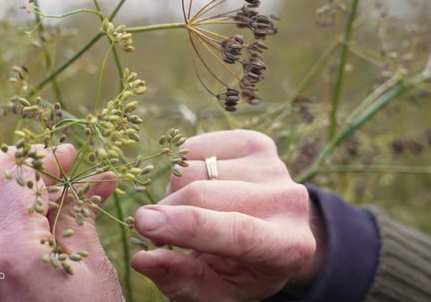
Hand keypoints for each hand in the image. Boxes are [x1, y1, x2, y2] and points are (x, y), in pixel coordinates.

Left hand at [0, 144, 121, 300]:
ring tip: (52, 188)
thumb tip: (89, 180)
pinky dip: (11, 221)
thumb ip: (78, 218)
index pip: (17, 180)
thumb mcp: (94, 271)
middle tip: (45, 159)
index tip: (71, 154)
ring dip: (10, 190)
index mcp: (13, 254)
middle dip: (11, 162)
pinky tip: (44, 218)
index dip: (46, 159)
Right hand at [131, 130, 324, 301]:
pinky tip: (201, 187)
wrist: (276, 234)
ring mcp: (274, 165)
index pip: (237, 231)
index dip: (188, 225)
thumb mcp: (216, 291)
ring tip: (191, 212)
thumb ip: (181, 280)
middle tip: (156, 231)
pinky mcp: (256, 142)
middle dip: (167, 211)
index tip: (143, 223)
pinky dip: (183, 169)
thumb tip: (142, 258)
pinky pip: (195, 148)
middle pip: (205, 194)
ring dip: (176, 193)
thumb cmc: (240, 270)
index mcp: (287, 247)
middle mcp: (288, 201)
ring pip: (194, 169)